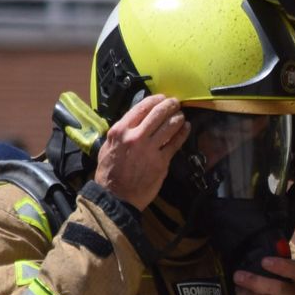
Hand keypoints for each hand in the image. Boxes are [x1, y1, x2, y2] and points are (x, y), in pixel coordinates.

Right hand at [94, 95, 188, 210]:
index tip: (161, 98)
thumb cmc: (110, 173)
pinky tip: (186, 128)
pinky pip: (175, 143)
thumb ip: (121, 133)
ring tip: (181, 115)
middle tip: (175, 103)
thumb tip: (134, 122)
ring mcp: (149, 149)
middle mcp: (135, 137)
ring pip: (169, 126)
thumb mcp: (108, 146)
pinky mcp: (161, 162)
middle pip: (158, 114)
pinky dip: (182, 133)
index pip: (141, 108)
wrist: (115, 196)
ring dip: (178, 118)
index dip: (154, 100)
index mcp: (120, 131)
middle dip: (169, 105)